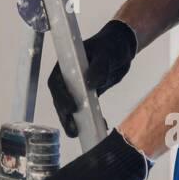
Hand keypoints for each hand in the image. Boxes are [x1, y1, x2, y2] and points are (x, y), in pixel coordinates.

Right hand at [47, 20, 138, 136]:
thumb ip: (100, 66)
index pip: (57, 82)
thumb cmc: (110, 45)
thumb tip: (91, 83)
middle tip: (72, 129)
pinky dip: (91, 119)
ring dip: (74, 122)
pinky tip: (101, 126)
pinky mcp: (89, 95)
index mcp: (66, 65)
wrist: (121, 48)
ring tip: (78, 134)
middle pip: (61, 99)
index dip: (61, 97)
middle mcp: (69, 78)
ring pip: (71, 108)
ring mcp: (78, 88)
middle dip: (65, 115)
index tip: (71, 108)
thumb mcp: (106, 52)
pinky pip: (87, 109)